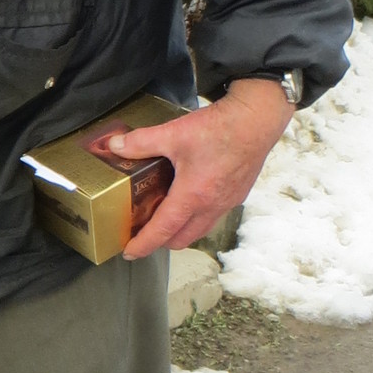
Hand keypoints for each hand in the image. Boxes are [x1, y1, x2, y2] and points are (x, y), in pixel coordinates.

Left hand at [115, 79, 295, 258]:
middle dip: (160, 241)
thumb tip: (115, 145)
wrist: (257, 120)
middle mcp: (211, 206)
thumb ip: (141, 142)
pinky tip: (190, 199)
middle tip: (143, 232)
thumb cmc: (220, 129)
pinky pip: (214, 216)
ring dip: (181, 231)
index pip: (163, 230)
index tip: (129, 252)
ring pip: (200, 230)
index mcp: (192, 196)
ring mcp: (227, 202)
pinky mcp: (237, 194)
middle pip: (182, 238)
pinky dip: (197, 217)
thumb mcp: (173, 134)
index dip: (144, 244)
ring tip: (164, 218)